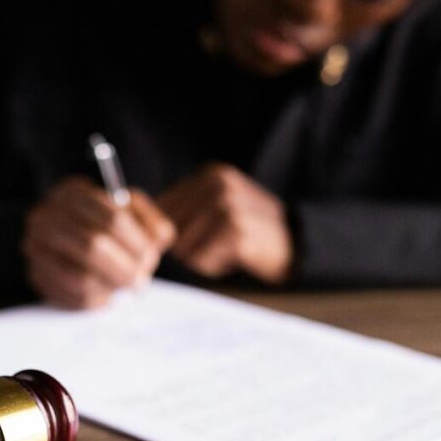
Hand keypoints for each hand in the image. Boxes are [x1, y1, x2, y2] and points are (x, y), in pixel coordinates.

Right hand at [22, 176, 174, 308]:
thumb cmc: (108, 227)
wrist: (68, 239)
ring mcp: (35, 247)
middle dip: (125, 268)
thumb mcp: (133, 214)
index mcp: (72, 192)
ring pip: (81, 277)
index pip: (112, 219)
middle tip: (140, 281)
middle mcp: (46, 216)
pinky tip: (106, 296)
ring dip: (111, 287)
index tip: (150, 258)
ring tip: (124, 288)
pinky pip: (70, 297)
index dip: (136, 243)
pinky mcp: (35, 275)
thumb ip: (150, 223)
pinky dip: (96, 300)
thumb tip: (155, 244)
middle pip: (94, 246)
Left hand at [157, 164, 292, 283]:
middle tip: (215, 246)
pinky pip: (201, 260)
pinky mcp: (235, 231)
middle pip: (169, 228)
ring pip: (183, 246)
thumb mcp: (220, 206)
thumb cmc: (250, 231)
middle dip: (185, 246)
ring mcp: (227, 206)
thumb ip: (185, 209)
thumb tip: (142, 225)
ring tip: (226, 250)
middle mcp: (217, 184)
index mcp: (210, 175)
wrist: (297, 244)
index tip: (189, 240)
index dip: (169, 232)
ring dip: (200, 258)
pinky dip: (213, 266)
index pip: (162, 206)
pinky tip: (235, 257)